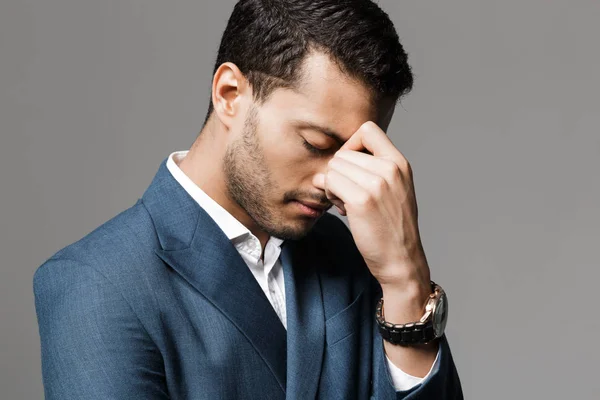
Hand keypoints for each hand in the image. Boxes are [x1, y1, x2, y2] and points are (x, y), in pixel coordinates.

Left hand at [313, 121, 430, 293]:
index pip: (368, 130)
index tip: (350, 166)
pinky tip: (341, 209)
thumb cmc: (392, 227)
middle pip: (343, 152)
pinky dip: (329, 194)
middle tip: (346, 194)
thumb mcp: (392, 191)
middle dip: (338, 172)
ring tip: (345, 202)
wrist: (401, 260)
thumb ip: (370, 171)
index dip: (351, 144)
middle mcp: (391, 169)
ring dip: (332, 184)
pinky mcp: (362, 200)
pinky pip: (330, 182)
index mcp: (400, 163)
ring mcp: (377, 184)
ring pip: (334, 166)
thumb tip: (330, 164)